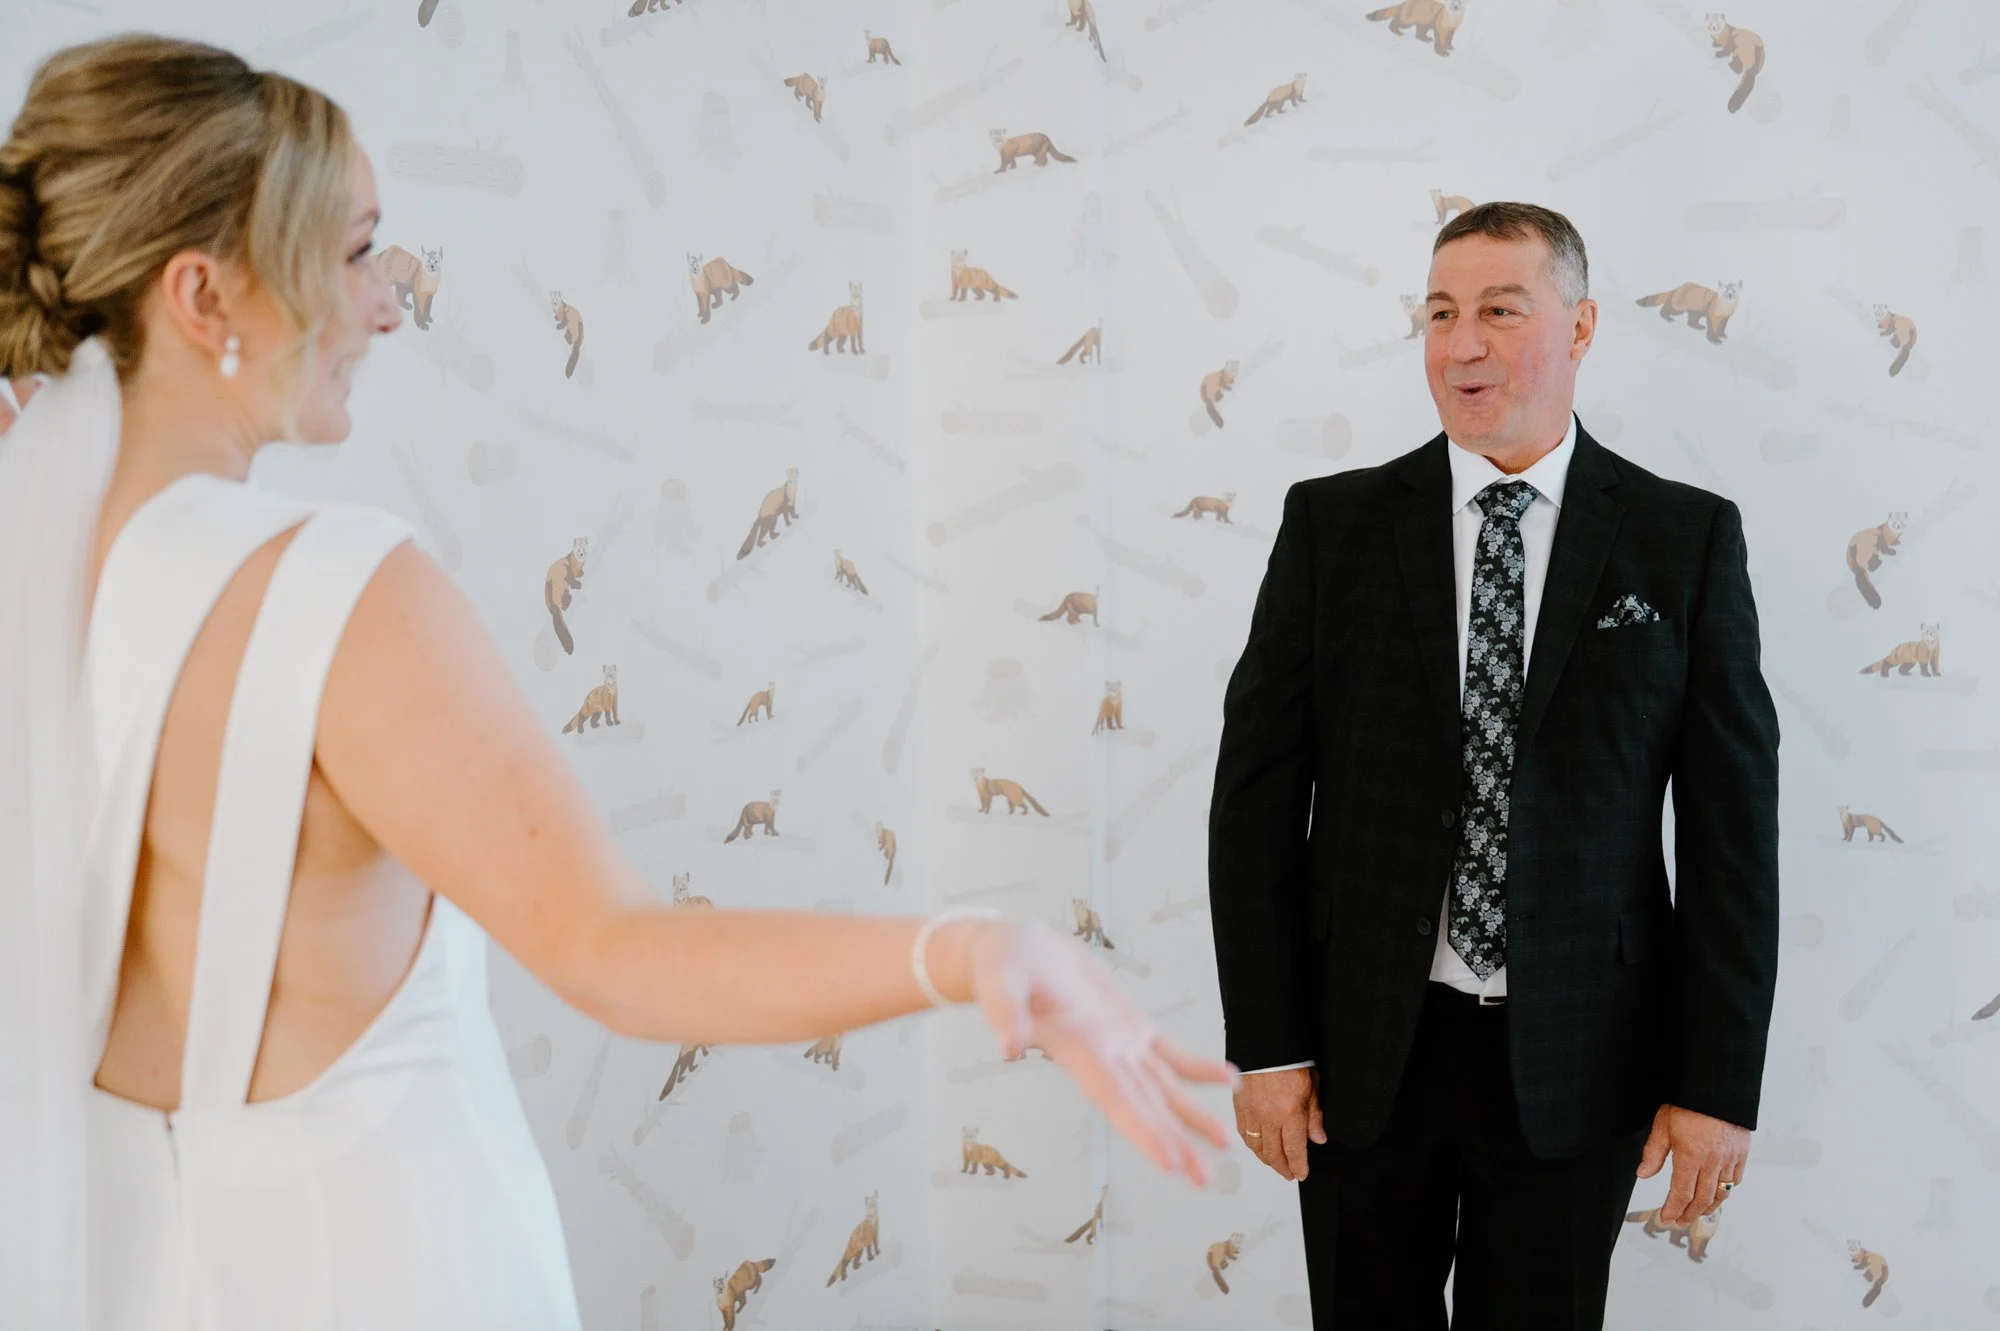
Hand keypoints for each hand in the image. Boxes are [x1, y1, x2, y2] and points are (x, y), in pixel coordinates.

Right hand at [963, 920, 1236, 1185]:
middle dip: (1174, 1143)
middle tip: (1203, 1179)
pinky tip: (1227, 1079)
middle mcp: (1102, 1056)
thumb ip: (1004, 1012)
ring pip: (1164, 1088)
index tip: (1170, 1164)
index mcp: (1076, 1050)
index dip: (1143, 1132)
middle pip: (1144, 1107)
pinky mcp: (1130, 1023)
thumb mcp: (998, 980)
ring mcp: (1120, 1042)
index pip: (1115, 1100)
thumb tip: (1009, 1049)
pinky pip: (1171, 1052)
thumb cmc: (1002, 964)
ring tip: (1224, 1145)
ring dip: (1193, 1117)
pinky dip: (1199, 1068)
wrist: (1013, 949)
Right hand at [1234, 1066, 1324, 1180]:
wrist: (1264, 1042)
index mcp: (1289, 1114)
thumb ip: (1315, 1115)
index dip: (1299, 1166)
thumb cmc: (1289, 1060)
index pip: (1294, 1151)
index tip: (1302, 1174)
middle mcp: (1268, 1118)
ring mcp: (1251, 1113)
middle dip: (1283, 1167)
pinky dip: (1251, 1144)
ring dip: (1266, 1159)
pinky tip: (1257, 1146)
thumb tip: (1318, 1138)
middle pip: (1274, 1154)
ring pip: (1257, 1147)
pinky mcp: (1238, 1106)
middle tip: (1289, 1174)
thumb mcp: (1312, 1087)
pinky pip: (1243, 1133)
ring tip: (1274, 1163)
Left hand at [1635, 1103, 1749, 1223]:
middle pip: (1702, 1199)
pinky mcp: (1741, 1152)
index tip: (1666, 1218)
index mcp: (1691, 1156)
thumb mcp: (1663, 1125)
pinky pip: (1736, 1179)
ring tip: (1696, 1213)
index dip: (1673, 1209)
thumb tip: (1643, 1174)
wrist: (1716, 1086)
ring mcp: (1730, 1158)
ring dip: (1708, 1207)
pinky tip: (1717, 1193)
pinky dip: (1726, 1190)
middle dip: (1689, 1214)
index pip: (1681, 1193)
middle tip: (1679, 1221)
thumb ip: (1654, 1153)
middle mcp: (1712, 1162)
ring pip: (1722, 1193)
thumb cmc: (1687, 1103)